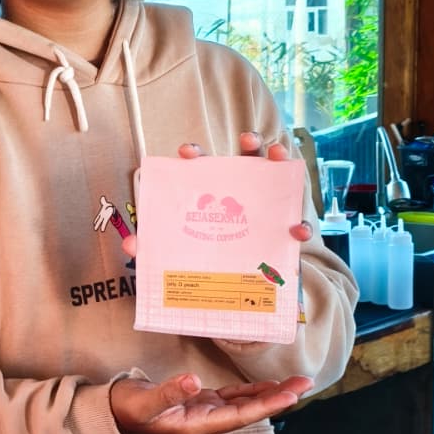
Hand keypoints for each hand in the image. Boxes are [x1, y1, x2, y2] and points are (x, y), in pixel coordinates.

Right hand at [110, 372, 313, 433]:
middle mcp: (208, 422)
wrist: (115, 416)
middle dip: (278, 397)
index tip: (290, 394)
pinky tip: (268, 384)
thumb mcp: (145, 403)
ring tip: (296, 382)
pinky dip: (251, 390)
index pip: (241, 415)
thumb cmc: (128, 410)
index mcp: (198, 425)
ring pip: (246, 404)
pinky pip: (233, 398)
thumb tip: (194, 381)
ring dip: (270, 393)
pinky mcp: (202, 403)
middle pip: (251, 411)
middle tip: (306, 383)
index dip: (266, 404)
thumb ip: (168, 393)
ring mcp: (206, 413)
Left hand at [120, 137, 311, 257]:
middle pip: (249, 159)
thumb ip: (156, 248)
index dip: (197, 155)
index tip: (186, 152)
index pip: (205, 167)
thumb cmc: (208, 262)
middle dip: (251, 143)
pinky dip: (301, 227)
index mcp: (215, 194)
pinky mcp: (287, 234)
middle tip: (247, 139)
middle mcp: (245, 193)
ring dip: (281, 161)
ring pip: (280, 177)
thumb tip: (132, 243)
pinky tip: (296, 231)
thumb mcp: (181, 256)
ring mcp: (271, 209)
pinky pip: (299, 226)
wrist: (240, 295)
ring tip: (278, 155)